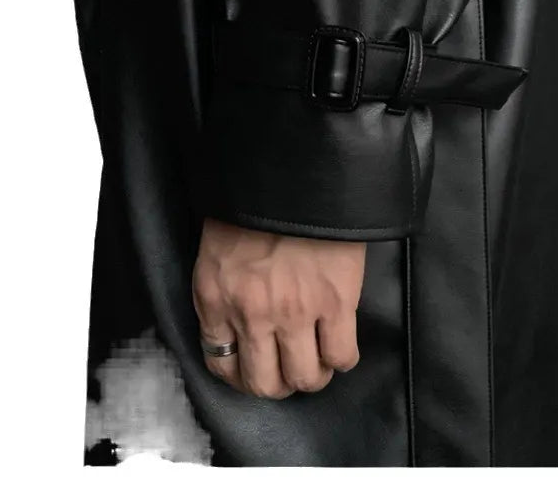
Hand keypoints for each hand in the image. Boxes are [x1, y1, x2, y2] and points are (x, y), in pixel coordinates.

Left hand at [192, 217, 365, 398]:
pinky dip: (341, 358)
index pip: (221, 364)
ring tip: (317, 358)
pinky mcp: (336, 302)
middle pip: (266, 384)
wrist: (293, 172)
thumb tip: (235, 331)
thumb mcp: (216, 252)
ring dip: (312, 375)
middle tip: (288, 367)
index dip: (241, 376)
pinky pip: (341, 355)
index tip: (255, 368)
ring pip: (306, 378)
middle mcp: (252, 314)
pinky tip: (338, 343)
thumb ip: (221, 295)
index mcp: (216, 299)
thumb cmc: (253, 205)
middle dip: (279, 383)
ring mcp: (296, 311)